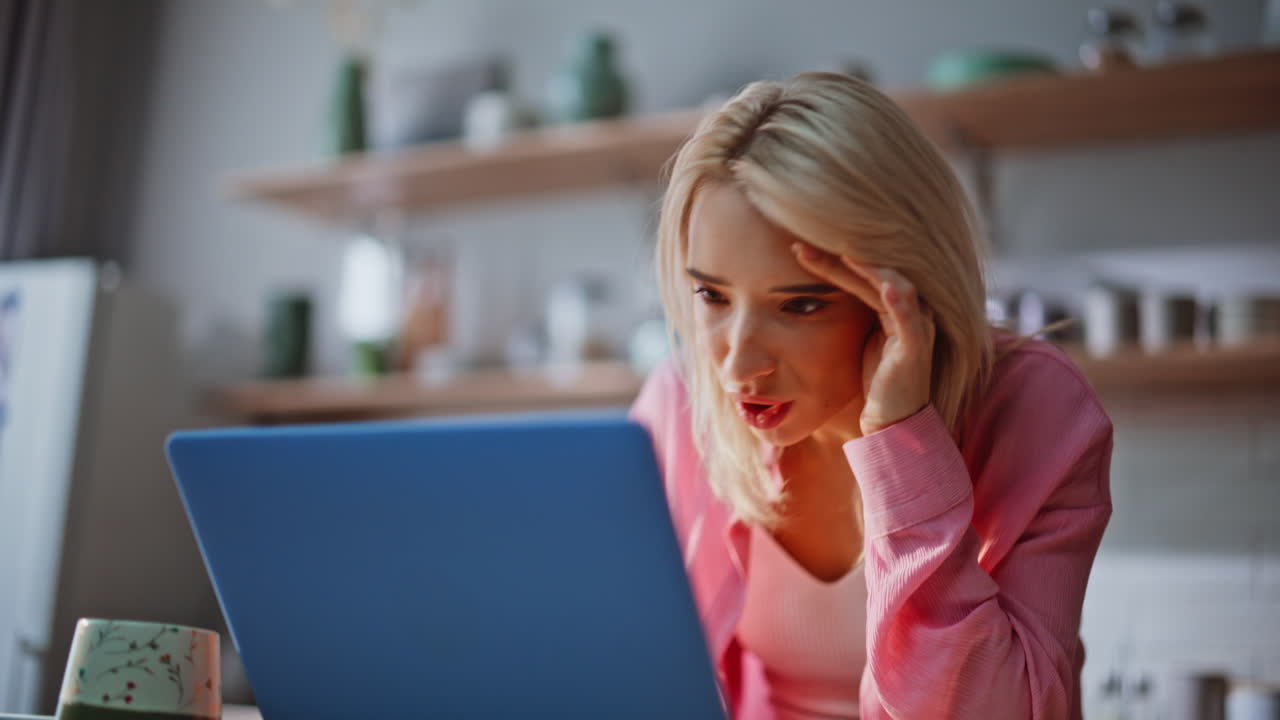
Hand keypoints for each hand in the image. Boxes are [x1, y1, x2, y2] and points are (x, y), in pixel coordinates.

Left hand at [791, 242, 935, 437]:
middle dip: (838, 257)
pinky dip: (899, 300)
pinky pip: (910, 319)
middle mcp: (911, 310)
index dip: (831, 259)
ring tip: (840, 253)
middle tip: (801, 245)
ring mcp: (917, 327)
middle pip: (875, 272)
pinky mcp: (915, 349)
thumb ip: (850, 312)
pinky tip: (885, 285)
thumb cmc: (875, 382)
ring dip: (866, 268)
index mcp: (895, 306)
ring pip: (893, 285)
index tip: (797, 248)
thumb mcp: (858, 339)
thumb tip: (813, 294)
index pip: (862, 272)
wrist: (892, 422)